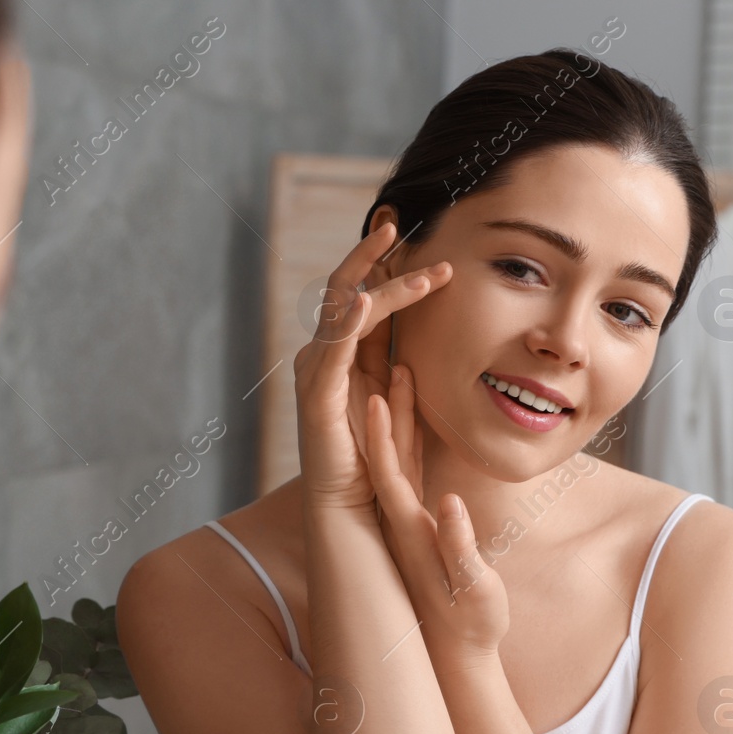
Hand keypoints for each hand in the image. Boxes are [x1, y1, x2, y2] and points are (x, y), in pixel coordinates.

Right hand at [294, 221, 451, 509]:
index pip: (363, 295)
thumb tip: (415, 341)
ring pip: (344, 311)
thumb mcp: (398, 401)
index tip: (409, 230)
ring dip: (380, 284)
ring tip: (412, 261)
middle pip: (346, 289)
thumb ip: (401, 367)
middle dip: (373, 255)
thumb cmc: (378, 461)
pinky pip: (333, 350)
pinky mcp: (318, 396)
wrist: (353, 509)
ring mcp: (318, 373)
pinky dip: (346, 323)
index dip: (382, 261)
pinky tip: (363, 300)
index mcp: (348, 355)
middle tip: (400, 224)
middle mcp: (326, 356)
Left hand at [365, 363, 508, 657]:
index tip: (373, 398)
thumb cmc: (471, 625)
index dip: (381, 438)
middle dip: (383, 406)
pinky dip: (410, 433)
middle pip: (388, 453)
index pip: (390, 476)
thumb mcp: (474, 591)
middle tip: (380, 364)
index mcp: (410, 532)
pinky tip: (409, 407)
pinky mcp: (422, 517)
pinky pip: (413, 464)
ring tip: (397, 367)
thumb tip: (451, 507)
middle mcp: (401, 519)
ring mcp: (410, 516)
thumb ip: (460, 550)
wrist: (456, 653)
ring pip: (400, 452)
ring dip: (397, 411)